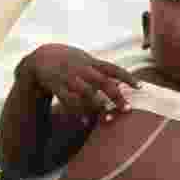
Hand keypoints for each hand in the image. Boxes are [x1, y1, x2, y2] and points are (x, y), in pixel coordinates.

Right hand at [22, 43, 140, 122]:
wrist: (39, 58)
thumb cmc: (69, 61)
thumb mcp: (85, 60)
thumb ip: (101, 70)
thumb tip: (123, 82)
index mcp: (91, 62)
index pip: (113, 68)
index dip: (127, 77)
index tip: (140, 87)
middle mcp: (82, 68)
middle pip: (103, 81)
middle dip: (116, 95)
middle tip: (127, 109)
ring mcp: (69, 77)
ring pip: (86, 92)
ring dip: (98, 106)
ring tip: (108, 118)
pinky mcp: (57, 86)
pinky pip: (69, 101)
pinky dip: (78, 112)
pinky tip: (87, 122)